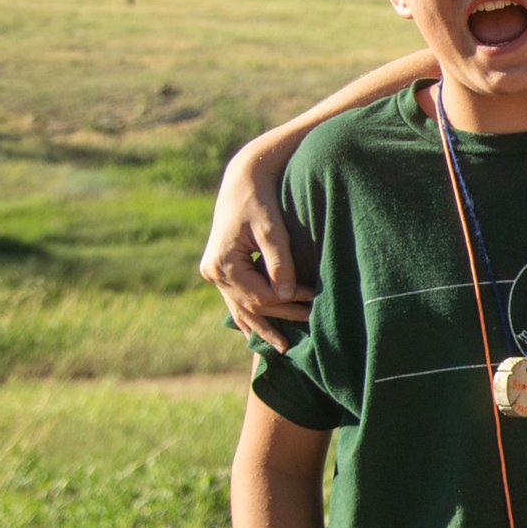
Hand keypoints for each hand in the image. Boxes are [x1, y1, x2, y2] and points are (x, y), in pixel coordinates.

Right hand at [200, 150, 311, 349]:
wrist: (243, 180)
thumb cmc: (260, 201)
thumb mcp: (273, 231)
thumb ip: (280, 263)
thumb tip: (287, 296)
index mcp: (223, 264)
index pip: (259, 296)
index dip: (288, 302)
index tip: (313, 299)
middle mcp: (213, 272)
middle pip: (250, 305)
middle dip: (280, 316)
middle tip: (310, 323)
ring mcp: (213, 272)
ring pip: (239, 307)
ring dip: (262, 326)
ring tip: (284, 347)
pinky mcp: (220, 269)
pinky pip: (235, 299)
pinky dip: (249, 314)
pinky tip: (260, 332)